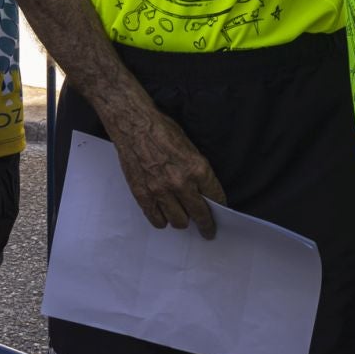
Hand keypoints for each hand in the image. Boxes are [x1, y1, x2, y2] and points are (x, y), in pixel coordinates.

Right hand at [109, 108, 226, 238]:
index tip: (220, 216)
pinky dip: (162, 220)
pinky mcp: (143, 194)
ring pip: (178, 222)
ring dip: (182, 220)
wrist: (134, 124)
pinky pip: (156, 219)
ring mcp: (160, 190)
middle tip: (207, 230)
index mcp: (197, 168)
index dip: (220, 209)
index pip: (216, 198)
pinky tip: (163, 214)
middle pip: (199, 215)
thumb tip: (204, 192)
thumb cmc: (162, 130)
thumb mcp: (190, 147)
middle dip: (206, 225)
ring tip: (181, 215)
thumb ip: (198, 171)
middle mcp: (181, 183)